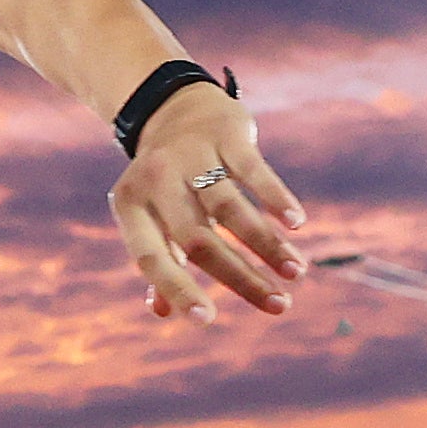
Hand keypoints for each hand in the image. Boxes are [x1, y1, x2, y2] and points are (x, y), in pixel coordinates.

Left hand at [109, 85, 305, 322]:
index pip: (150, 257)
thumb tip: (163, 312)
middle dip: (240, 277)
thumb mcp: (151, 216)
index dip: (176, 289)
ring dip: (267, 245)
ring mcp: (191, 154)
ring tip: (296, 274)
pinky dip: (275, 197)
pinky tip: (296, 224)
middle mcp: (156, 179)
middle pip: (198, 239)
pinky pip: (253, 169)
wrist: (174, 107)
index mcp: (130, 206)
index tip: (208, 320)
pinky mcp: (225, 134)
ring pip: (231, 208)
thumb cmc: (166, 180)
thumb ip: (159, 262)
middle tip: (278, 306)